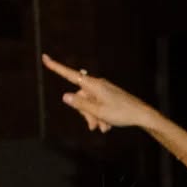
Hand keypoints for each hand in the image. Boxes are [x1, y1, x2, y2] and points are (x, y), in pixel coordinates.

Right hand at [41, 55, 155, 133]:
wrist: (141, 114)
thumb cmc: (121, 112)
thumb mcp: (98, 112)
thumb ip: (80, 105)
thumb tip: (66, 96)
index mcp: (93, 84)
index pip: (70, 75)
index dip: (56, 68)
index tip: (44, 58)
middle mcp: (97, 84)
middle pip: (80, 97)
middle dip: (84, 113)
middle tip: (93, 127)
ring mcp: (103, 90)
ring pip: (89, 104)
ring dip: (93, 118)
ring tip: (103, 128)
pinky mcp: (108, 96)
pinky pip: (98, 106)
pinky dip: (100, 116)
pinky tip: (107, 126)